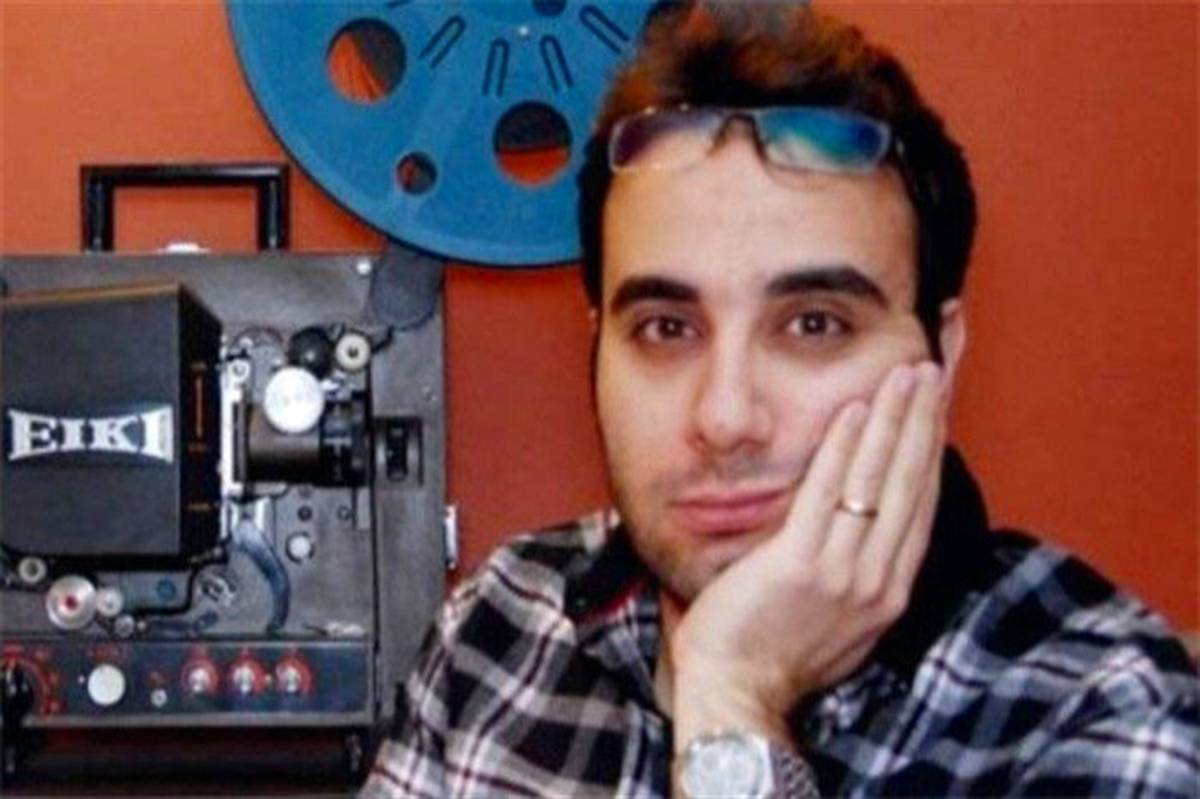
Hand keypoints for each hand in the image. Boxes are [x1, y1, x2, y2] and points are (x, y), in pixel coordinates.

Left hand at [666, 361, 947, 747]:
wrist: (737, 694)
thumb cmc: (774, 655)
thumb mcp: (839, 621)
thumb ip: (858, 575)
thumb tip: (867, 532)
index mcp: (888, 592)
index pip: (918, 505)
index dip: (930, 450)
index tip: (936, 407)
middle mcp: (877, 580)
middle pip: (909, 484)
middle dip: (922, 422)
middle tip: (930, 370)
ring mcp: (841, 573)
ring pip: (877, 481)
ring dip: (894, 421)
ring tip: (904, 374)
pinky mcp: (798, 565)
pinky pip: (826, 494)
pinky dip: (843, 449)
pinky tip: (855, 410)